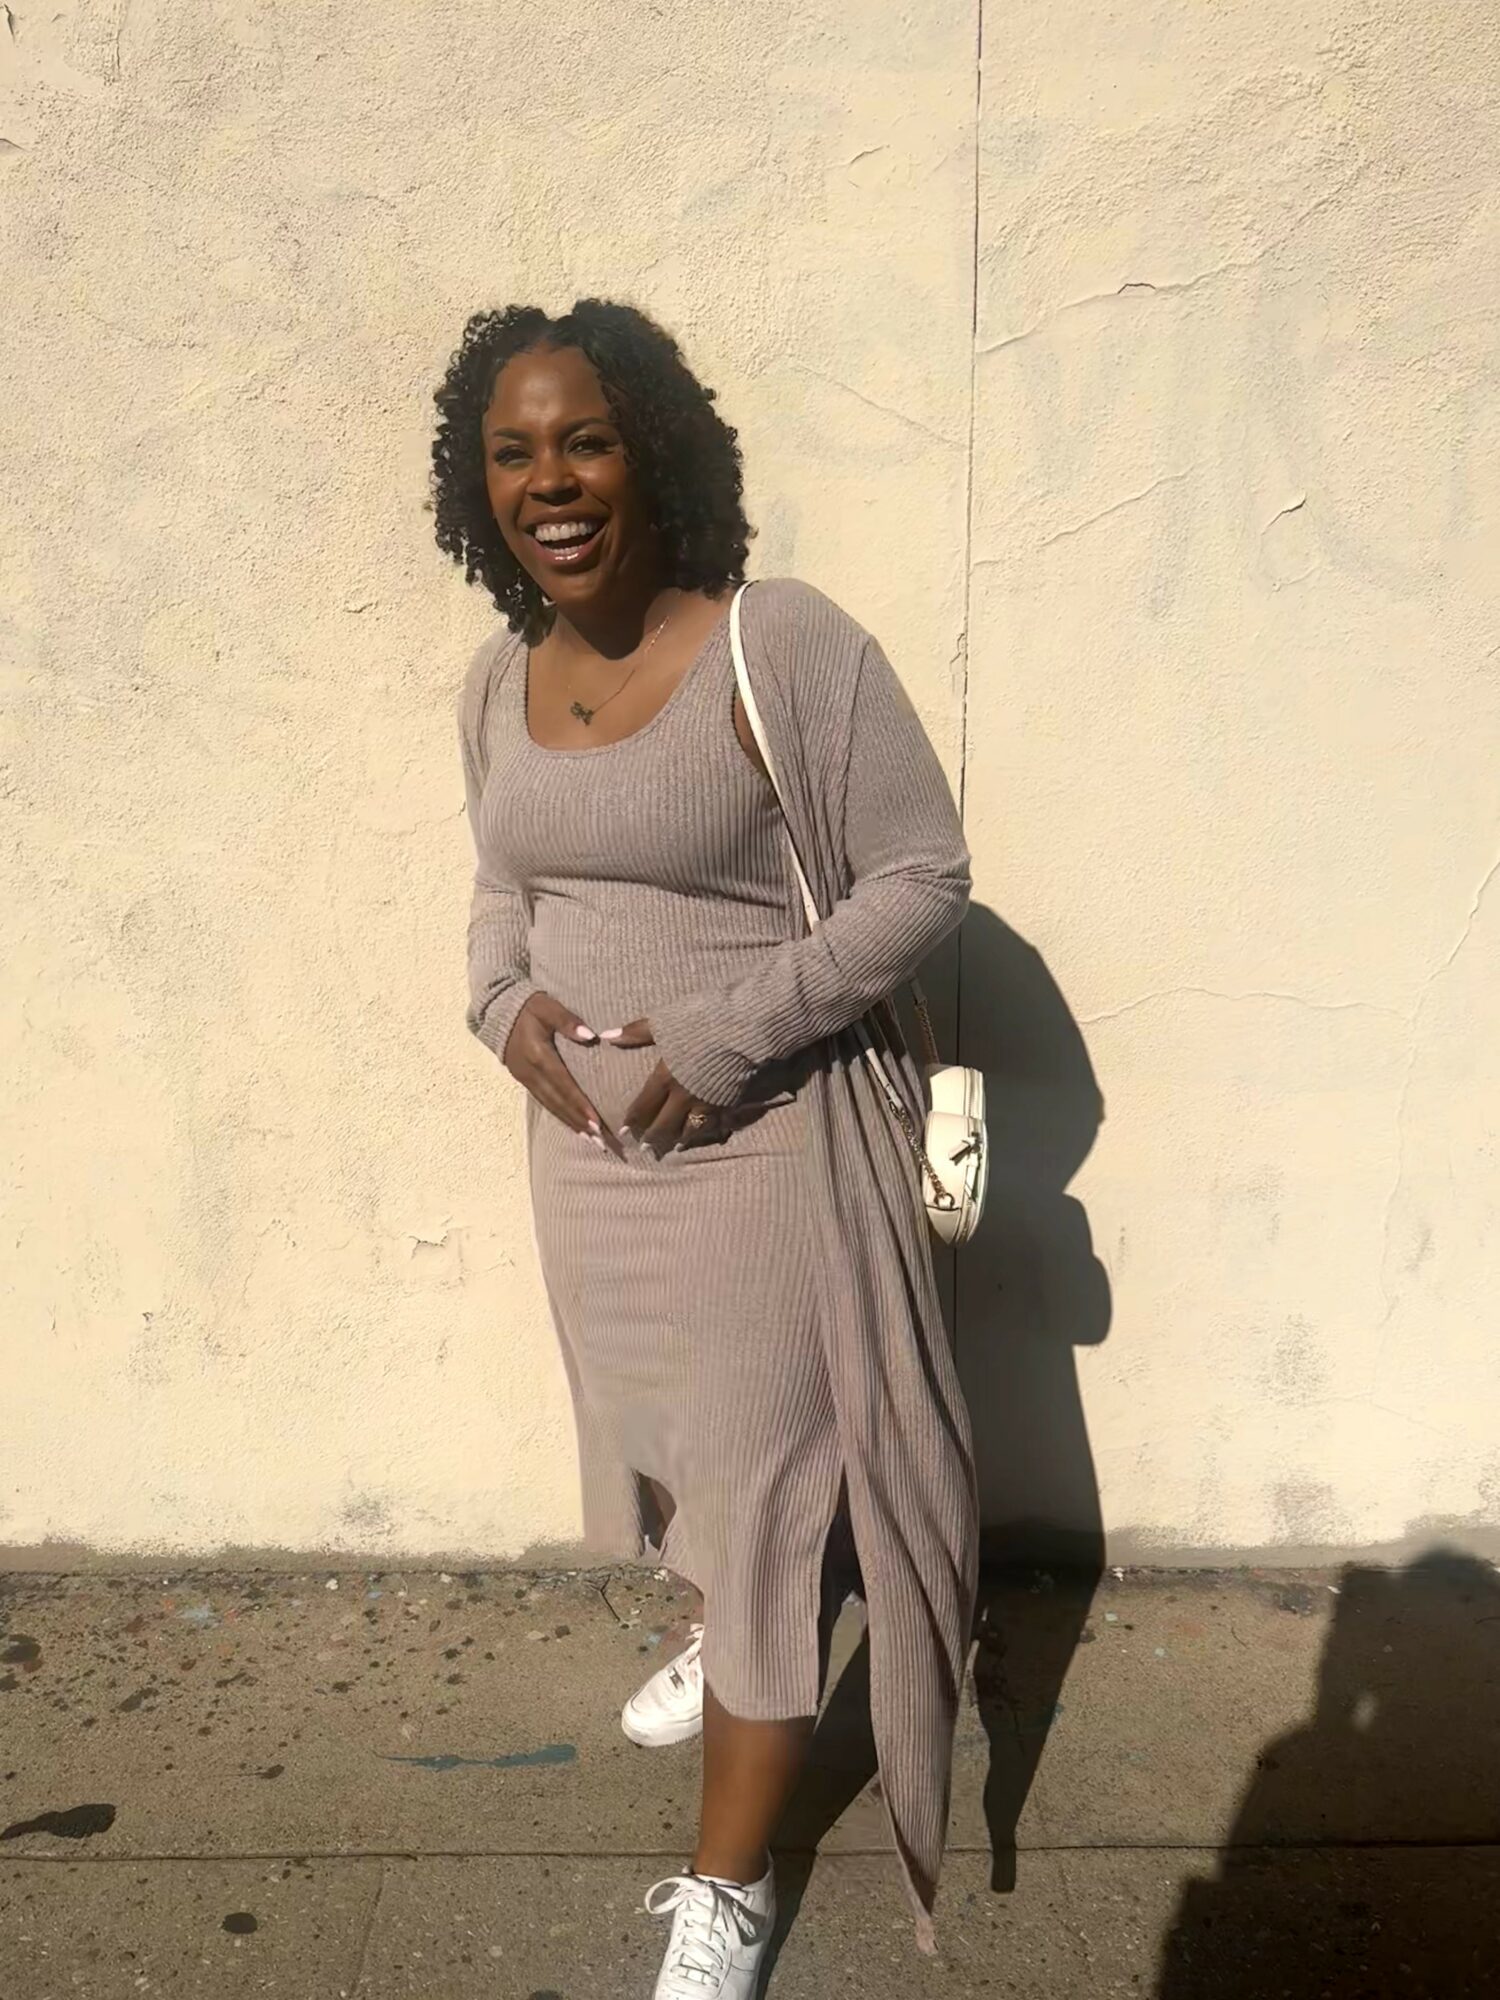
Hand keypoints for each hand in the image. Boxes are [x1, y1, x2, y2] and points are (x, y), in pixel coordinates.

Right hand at [503, 993, 616, 1152]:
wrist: (499, 1012)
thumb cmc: (530, 1006)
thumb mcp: (548, 1006)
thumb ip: (567, 1020)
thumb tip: (590, 1036)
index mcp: (538, 1055)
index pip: (563, 1084)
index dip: (580, 1104)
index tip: (597, 1121)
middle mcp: (530, 1072)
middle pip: (558, 1102)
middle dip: (579, 1121)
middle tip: (600, 1139)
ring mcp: (525, 1079)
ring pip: (551, 1106)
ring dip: (571, 1124)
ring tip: (590, 1139)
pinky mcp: (524, 1081)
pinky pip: (544, 1103)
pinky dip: (560, 1116)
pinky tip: (574, 1126)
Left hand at [603, 1017, 724, 1153]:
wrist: (744, 1028)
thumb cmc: (701, 1021)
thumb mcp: (664, 1023)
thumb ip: (635, 1033)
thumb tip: (607, 1035)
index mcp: (664, 1078)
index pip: (643, 1107)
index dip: (633, 1122)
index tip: (625, 1132)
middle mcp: (683, 1097)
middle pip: (664, 1125)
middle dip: (652, 1138)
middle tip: (645, 1149)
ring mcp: (706, 1103)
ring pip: (688, 1131)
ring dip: (677, 1141)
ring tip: (672, 1148)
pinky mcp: (727, 1103)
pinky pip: (712, 1126)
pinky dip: (703, 1134)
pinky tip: (700, 1137)